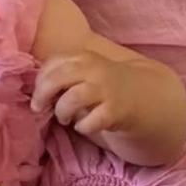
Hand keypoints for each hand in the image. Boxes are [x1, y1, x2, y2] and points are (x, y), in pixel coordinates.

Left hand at [32, 49, 185, 167]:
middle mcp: (95, 69)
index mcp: (84, 58)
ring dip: (62, 111)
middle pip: (57, 78)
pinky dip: (83, 126)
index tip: (37, 93)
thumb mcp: (87, 73)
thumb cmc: (108, 88)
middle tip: (39, 108)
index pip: (52, 63)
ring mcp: (107, 90)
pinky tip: (84, 127)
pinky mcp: (117, 111)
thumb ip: (64, 75)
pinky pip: (91, 121)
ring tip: (64, 118)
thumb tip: (35, 91)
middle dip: (42, 94)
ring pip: (72, 98)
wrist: (150, 99)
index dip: (40, 80)